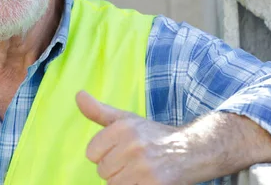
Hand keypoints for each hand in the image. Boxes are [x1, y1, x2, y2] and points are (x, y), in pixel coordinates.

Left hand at [76, 90, 191, 184]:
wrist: (192, 150)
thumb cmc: (153, 136)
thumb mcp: (126, 120)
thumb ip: (98, 111)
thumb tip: (78, 95)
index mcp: (123, 128)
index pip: (92, 153)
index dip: (105, 154)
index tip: (121, 150)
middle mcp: (133, 145)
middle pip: (102, 171)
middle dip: (116, 169)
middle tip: (134, 162)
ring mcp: (144, 167)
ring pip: (113, 184)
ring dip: (125, 182)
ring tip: (140, 172)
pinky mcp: (154, 184)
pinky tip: (146, 180)